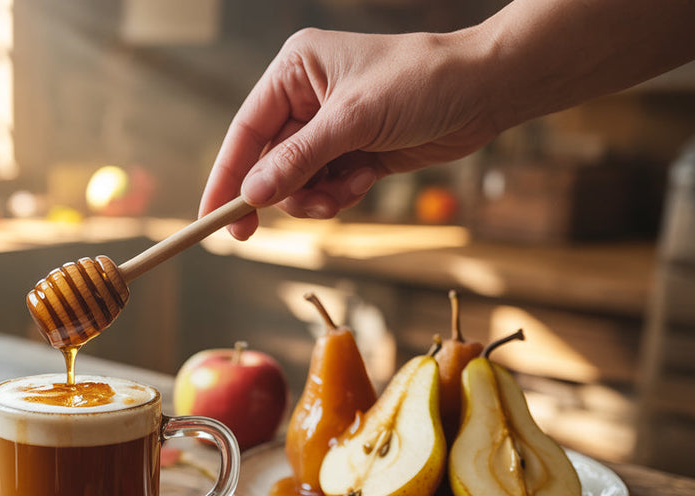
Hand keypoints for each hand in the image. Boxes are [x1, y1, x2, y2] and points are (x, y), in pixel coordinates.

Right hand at [201, 27, 500, 238]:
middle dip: (283, 192)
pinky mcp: (354, 150)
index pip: (245, 131)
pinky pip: (326, 186)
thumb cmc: (422, 82)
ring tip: (343, 194)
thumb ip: (298, 160)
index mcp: (294, 71)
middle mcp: (307, 97)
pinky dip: (340, 194)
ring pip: (297, 181)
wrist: (487, 89)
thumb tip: (251, 195)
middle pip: (268, 162)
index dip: (226, 176)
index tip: (212, 218)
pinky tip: (364, 182)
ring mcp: (331, 127)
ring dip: (315, 197)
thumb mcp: (352, 122)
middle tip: (285, 219)